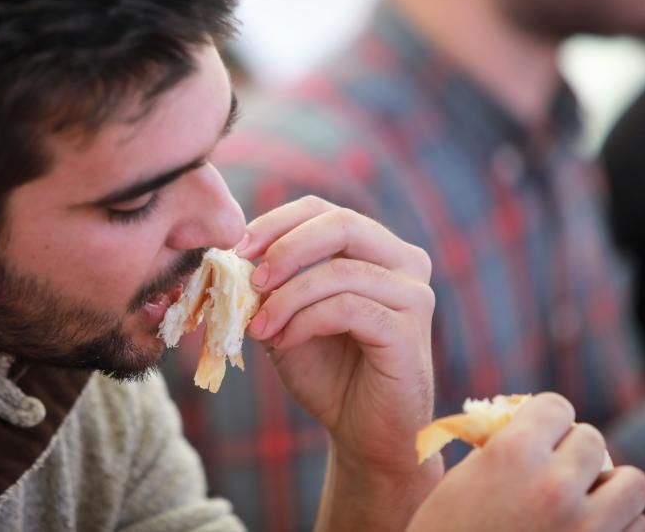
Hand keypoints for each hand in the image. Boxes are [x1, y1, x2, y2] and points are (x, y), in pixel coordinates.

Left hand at [236, 195, 435, 475]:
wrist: (362, 432)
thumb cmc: (328, 372)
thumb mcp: (287, 318)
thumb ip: (269, 286)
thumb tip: (232, 259)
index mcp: (376, 248)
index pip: (323, 211)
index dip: (277, 222)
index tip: (238, 249)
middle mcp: (404, 262)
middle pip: (341, 224)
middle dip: (286, 248)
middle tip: (250, 279)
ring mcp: (412, 294)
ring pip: (340, 271)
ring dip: (287, 297)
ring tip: (259, 327)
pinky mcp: (409, 330)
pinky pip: (348, 308)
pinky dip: (305, 321)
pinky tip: (284, 342)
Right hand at [408, 393, 644, 531]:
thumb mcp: (464, 480)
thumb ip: (505, 448)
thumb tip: (540, 429)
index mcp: (513, 453)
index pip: (557, 407)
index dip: (546, 420)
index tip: (540, 434)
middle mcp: (554, 485)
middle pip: (593, 440)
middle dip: (574, 453)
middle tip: (556, 471)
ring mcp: (586, 528)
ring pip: (632, 483)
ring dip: (610, 489)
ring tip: (585, 502)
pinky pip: (639, 527)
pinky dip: (620, 528)